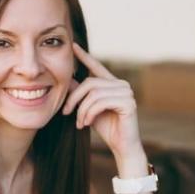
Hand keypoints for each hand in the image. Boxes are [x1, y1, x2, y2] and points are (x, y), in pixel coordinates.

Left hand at [62, 44, 143, 165]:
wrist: (122, 147)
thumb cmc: (107, 128)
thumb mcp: (89, 109)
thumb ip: (81, 93)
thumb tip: (68, 78)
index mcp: (113, 84)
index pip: (97, 67)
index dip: (84, 56)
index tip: (73, 46)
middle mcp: (122, 85)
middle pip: (90, 83)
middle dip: (74, 98)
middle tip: (65, 112)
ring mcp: (127, 92)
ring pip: (94, 93)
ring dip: (82, 110)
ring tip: (79, 122)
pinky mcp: (128, 103)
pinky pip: (101, 102)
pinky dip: (90, 113)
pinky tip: (87, 123)